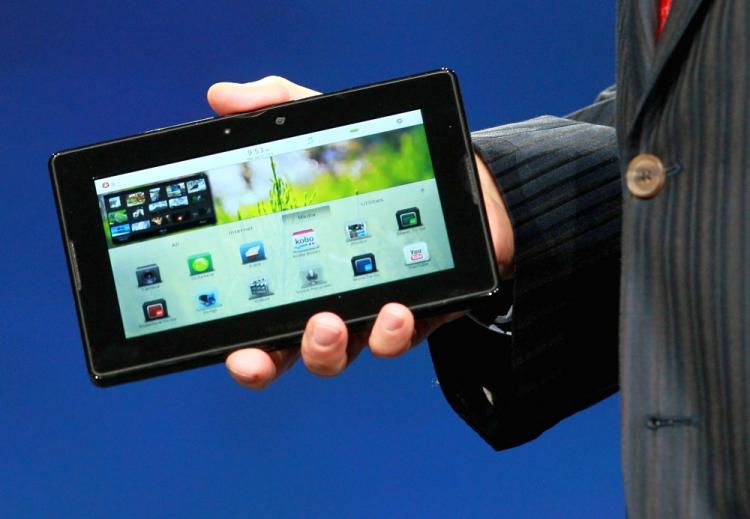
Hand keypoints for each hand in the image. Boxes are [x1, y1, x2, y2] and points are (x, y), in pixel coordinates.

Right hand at [207, 76, 513, 388]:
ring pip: (342, 354)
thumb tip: (221, 96)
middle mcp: (328, 300)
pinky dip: (392, 332)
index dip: (241, 345)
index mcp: (296, 271)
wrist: (453, 170)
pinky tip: (394, 309)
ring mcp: (372, 310)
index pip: (257, 319)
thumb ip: (277, 108)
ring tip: (327, 321)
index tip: (227, 348)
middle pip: (288, 351)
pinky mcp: (420, 311)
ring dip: (327, 349)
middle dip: (268, 364)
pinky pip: (401, 338)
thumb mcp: (324, 128)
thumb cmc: (373, 160)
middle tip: (259, 357)